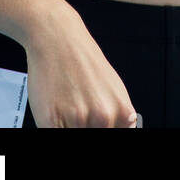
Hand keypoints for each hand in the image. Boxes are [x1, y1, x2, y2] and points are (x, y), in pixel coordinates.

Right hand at [24, 0, 137, 128]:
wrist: (58, 39)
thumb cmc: (83, 61)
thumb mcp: (114, 89)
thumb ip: (119, 117)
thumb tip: (126, 128)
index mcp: (123, 113)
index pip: (118, 138)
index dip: (106, 131)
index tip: (97, 125)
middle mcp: (104, 118)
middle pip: (95, 139)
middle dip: (85, 128)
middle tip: (81, 113)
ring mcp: (78, 120)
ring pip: (75, 137)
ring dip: (70, 126)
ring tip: (69, 109)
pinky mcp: (52, 120)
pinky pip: (54, 135)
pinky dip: (55, 126)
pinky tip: (57, 113)